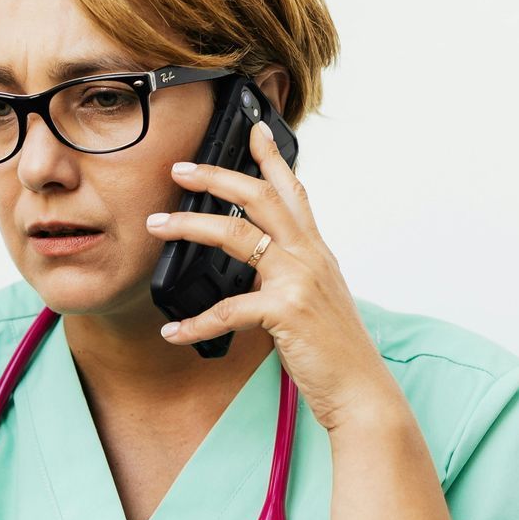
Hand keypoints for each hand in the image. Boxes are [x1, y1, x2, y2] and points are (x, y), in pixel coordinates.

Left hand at [146, 122, 403, 433]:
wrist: (361, 390)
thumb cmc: (335, 351)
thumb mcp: (316, 300)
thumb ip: (289, 277)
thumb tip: (257, 271)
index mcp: (315, 251)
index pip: (294, 191)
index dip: (272, 158)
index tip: (253, 129)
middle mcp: (309, 256)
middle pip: (259, 197)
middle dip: (217, 176)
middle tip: (180, 167)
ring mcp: (299, 280)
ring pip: (236, 235)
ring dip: (189, 226)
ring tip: (156, 225)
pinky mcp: (287, 311)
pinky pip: (228, 310)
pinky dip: (195, 322)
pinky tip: (173, 331)